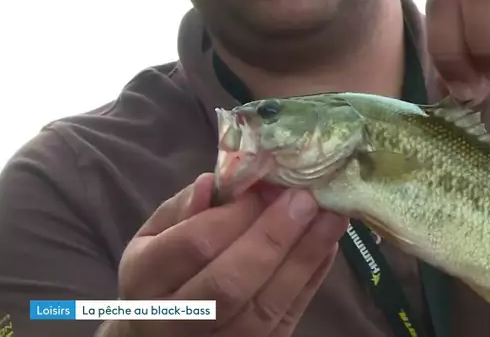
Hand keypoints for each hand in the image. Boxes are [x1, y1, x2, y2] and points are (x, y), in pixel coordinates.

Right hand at [104, 173, 347, 336]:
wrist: (155, 335)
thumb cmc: (158, 276)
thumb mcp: (153, 238)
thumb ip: (181, 210)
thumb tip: (214, 182)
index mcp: (145, 282)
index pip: (194, 246)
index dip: (235, 215)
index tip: (264, 186)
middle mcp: (175, 322)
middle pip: (230, 282)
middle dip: (273, 236)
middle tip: (305, 199)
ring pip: (264, 306)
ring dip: (304, 258)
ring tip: (331, 217)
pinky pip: (284, 319)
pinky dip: (309, 281)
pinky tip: (326, 247)